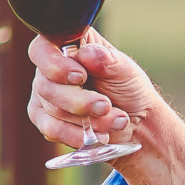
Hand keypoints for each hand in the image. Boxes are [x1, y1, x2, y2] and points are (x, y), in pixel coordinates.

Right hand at [24, 30, 184, 184]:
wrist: (144, 139)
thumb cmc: (138, 100)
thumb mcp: (129, 76)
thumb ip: (108, 62)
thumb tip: (88, 51)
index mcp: (73, 51)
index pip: (44, 44)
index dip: (56, 59)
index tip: (80, 74)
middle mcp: (56, 73)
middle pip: (41, 77)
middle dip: (76, 97)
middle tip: (105, 108)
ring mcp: (49, 100)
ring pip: (41, 105)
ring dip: (78, 118)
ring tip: (110, 124)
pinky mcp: (49, 125)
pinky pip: (44, 129)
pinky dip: (69, 136)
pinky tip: (90, 140)